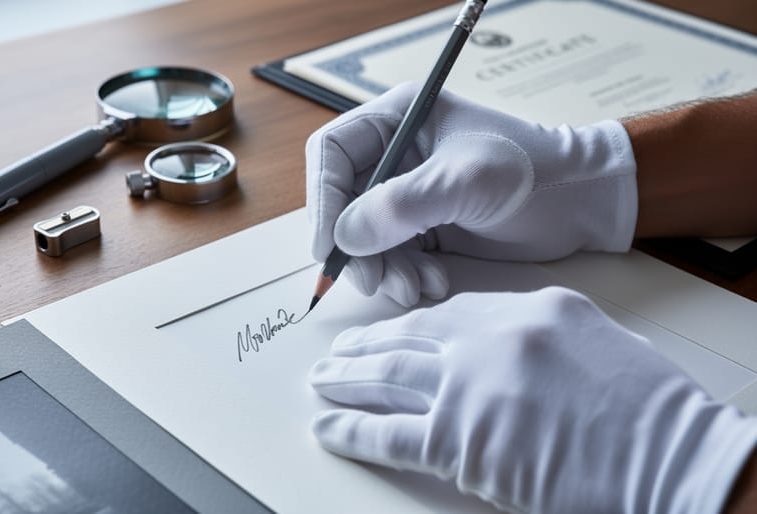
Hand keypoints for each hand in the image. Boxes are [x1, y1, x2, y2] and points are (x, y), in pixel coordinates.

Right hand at [306, 83, 637, 305]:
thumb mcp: (467, 181)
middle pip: (342, 203)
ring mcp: (407, 194)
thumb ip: (403, 206)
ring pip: (363, 237)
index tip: (329, 245)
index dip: (322, 199)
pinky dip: (403, 277)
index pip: (332, 154)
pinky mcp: (421, 227)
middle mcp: (395, 155)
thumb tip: (344, 237)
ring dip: (381, 269)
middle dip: (355, 246)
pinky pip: (390, 257)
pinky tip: (431, 285)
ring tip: (414, 288)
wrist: (582, 204)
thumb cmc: (534, 171)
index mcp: (398, 119)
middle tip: (373, 280)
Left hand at [309, 287, 756, 513]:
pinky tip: (328, 424)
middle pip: (412, 337)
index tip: (391, 332)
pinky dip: (353, 429)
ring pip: (391, 376)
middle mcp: (492, 338)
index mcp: (529, 308)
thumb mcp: (599, 343)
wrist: (672, 456)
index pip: (452, 311)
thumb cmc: (652, 409)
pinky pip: (391, 432)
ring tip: (322, 379)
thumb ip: (541, 337)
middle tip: (339, 351)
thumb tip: (499, 351)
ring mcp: (472, 386)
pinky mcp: (461, 439)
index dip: (412, 326)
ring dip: (349, 379)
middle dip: (369, 346)